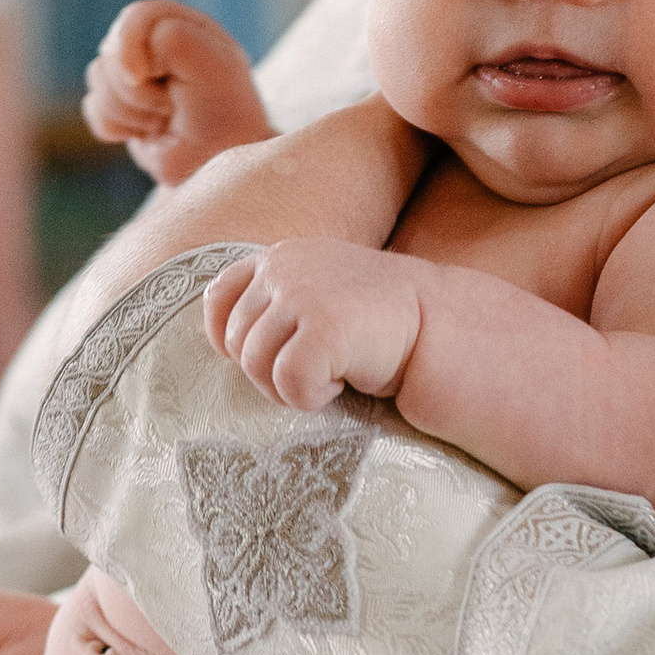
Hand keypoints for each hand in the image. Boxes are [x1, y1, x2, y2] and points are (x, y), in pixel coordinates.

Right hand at [82, 2, 270, 187]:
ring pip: (98, 78)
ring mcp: (134, 77)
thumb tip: (129, 68)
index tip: (141, 78)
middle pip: (111, 51)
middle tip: (171, 105)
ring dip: (130, 110)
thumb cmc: (223, 113)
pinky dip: (117, 127)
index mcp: (180, 24)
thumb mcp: (210, 63)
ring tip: (163, 120)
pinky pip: (93, 108)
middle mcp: (155, 45)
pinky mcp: (120, 107)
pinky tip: (145, 134)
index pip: (135, 17)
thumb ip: (170, 38)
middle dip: (135, 89)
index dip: (130, 46)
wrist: (218, 164)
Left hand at [207, 237, 422, 410]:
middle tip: (314, 371)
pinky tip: (342, 382)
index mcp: (280, 257)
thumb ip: (274, 301)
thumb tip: (223, 343)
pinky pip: (288, 383)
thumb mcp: (317, 292)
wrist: (438, 325)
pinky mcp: (324, 328)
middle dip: (267, 372)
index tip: (266, 356)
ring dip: (289, 387)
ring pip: (256, 367)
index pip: (216, 299)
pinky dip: (311, 397)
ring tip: (330, 374)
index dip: (229, 339)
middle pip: (237, 344)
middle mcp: (285, 268)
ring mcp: (303, 295)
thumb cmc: (374, 322)